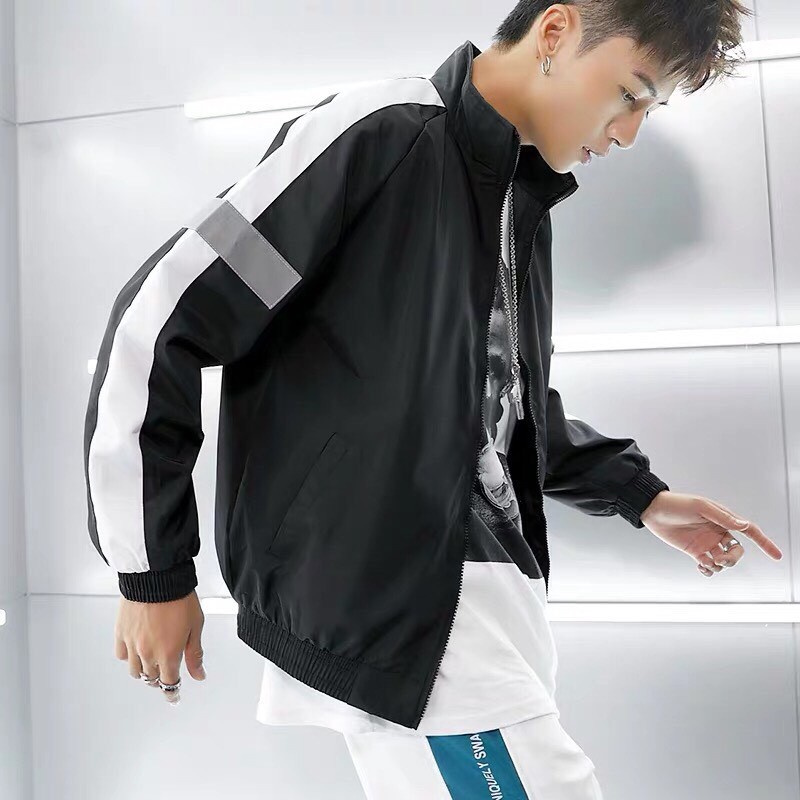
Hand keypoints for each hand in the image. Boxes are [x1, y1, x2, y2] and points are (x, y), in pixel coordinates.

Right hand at [114, 589, 205, 703]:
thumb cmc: (178, 598)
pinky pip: (121, 654)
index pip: (169, 684)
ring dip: (144, 670)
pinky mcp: (121, 633)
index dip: (172, 693)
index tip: (174, 697)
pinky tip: (136, 650)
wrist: (157, 578)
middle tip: (166, 674)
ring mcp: (132, 644)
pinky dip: (128, 657)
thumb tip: (199, 674)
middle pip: (151, 678)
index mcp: (168, 653)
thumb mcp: (196, 626)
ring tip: (151, 663)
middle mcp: (148, 653)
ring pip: (134, 670)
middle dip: (160, 679)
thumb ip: (195, 653)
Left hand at [639, 491, 782, 576]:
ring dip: (720, 565)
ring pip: (724, 560)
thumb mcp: (700, 507)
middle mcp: (717, 531)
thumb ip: (722, 517)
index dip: (764, 543)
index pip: (749, 531)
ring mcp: (706, 542)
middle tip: (720, 558)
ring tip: (707, 561)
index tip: (776, 555)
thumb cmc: (677, 504)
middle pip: (737, 551)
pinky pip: (709, 566)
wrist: (653, 511)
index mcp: (723, 519)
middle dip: (733, 559)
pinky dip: (709, 571)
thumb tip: (744, 525)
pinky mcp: (694, 551)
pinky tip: (702, 567)